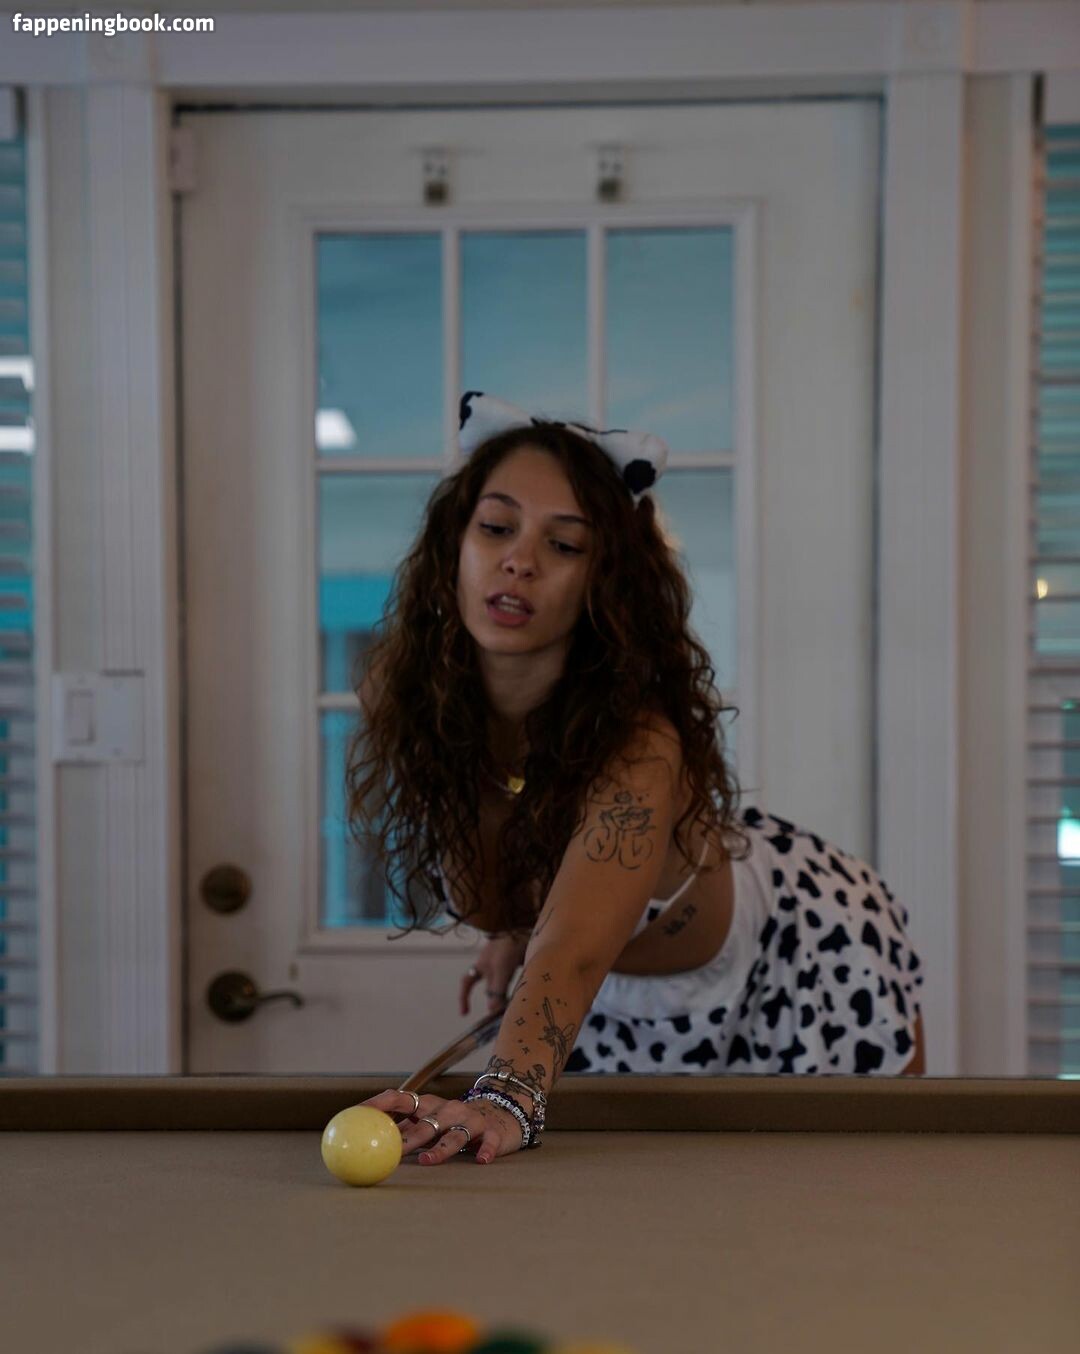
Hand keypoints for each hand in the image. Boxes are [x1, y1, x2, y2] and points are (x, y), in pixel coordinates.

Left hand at [360, 1089, 526, 1165]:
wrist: (498, 1116)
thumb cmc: (451, 1124)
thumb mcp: (426, 1123)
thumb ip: (399, 1130)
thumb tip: (359, 1142)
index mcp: (427, 1104)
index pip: (400, 1098)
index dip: (379, 1104)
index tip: (358, 1113)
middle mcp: (447, 1108)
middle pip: (426, 1121)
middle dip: (408, 1135)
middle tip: (391, 1150)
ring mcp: (470, 1119)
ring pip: (454, 1134)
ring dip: (440, 1148)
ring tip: (426, 1160)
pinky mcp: (491, 1133)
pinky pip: (488, 1142)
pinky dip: (485, 1150)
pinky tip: (480, 1159)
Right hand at [461, 933, 528, 1015]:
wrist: (527, 924)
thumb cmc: (510, 943)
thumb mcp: (501, 968)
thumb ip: (497, 989)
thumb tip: (492, 1010)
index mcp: (482, 964)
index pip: (467, 982)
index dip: (464, 998)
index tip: (463, 1014)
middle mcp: (492, 963)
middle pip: (491, 988)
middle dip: (495, 1002)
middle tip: (503, 1019)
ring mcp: (506, 960)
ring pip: (505, 983)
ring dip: (508, 995)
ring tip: (516, 1008)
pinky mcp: (520, 959)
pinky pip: (518, 976)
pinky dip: (521, 985)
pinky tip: (528, 991)